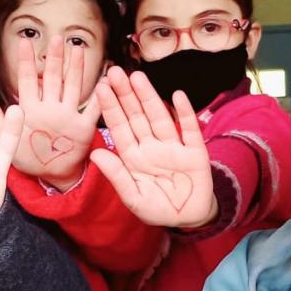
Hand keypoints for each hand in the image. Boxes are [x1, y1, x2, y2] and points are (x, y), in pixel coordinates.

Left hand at [0, 36, 99, 190]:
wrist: (52, 174)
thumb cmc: (29, 157)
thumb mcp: (9, 139)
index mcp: (32, 109)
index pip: (28, 81)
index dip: (26, 62)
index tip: (25, 41)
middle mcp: (51, 107)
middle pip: (53, 78)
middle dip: (55, 58)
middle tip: (57, 38)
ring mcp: (68, 115)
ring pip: (73, 87)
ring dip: (76, 69)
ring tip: (78, 50)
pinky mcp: (83, 127)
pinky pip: (93, 110)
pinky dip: (100, 97)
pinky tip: (106, 81)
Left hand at [90, 67, 216, 227]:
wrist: (189, 219)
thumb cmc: (158, 209)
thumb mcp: (134, 198)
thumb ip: (117, 176)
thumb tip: (95, 155)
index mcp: (134, 157)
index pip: (119, 128)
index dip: (110, 108)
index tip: (100, 88)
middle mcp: (152, 147)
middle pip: (137, 117)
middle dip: (126, 95)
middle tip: (114, 72)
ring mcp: (173, 147)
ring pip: (159, 118)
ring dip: (149, 97)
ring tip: (137, 77)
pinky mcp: (195, 152)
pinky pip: (190, 130)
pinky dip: (185, 114)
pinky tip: (177, 96)